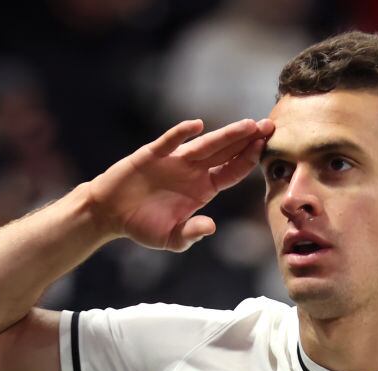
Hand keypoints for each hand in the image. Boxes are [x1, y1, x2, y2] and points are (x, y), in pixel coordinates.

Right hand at [86, 118, 273, 250]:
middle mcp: (193, 171)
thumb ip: (191, 234)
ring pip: (204, 145)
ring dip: (225, 135)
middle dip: (246, 140)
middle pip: (225, 153)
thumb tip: (211, 227)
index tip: (265, 148)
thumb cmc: (142, 225)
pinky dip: (181, 133)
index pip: (231, 172)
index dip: (248, 160)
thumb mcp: (170, 238)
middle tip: (267, 126)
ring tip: (246, 125)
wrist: (110, 213)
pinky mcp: (151, 155)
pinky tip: (197, 126)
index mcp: (203, 189)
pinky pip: (168, 142)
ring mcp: (174, 161)